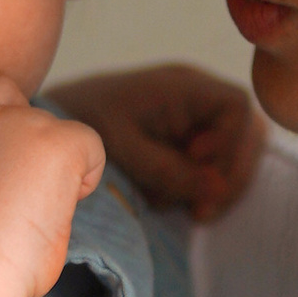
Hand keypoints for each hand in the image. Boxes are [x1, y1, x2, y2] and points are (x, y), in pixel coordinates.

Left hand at [53, 63, 261, 223]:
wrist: (53, 121)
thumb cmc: (85, 124)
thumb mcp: (126, 150)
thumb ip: (170, 170)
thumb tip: (217, 189)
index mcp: (184, 86)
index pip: (236, 108)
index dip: (229, 143)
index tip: (198, 167)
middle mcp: (195, 97)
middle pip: (244, 133)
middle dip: (228, 175)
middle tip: (201, 210)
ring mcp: (193, 118)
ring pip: (230, 153)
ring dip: (213, 185)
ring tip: (186, 209)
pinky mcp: (184, 138)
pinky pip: (209, 163)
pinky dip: (196, 185)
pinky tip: (170, 198)